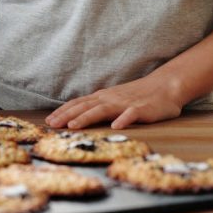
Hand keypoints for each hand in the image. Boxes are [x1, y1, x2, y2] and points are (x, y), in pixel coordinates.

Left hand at [45, 74, 183, 129]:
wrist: (164, 86)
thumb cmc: (138, 96)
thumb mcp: (114, 100)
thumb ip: (99, 107)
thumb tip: (79, 116)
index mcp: (102, 98)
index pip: (78, 104)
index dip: (63, 112)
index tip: (48, 120)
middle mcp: (110, 99)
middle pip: (85, 106)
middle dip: (67, 115)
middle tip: (52, 124)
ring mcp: (125, 104)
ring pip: (102, 109)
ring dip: (86, 117)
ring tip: (73, 126)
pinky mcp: (141, 109)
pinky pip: (131, 114)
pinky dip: (123, 119)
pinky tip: (115, 126)